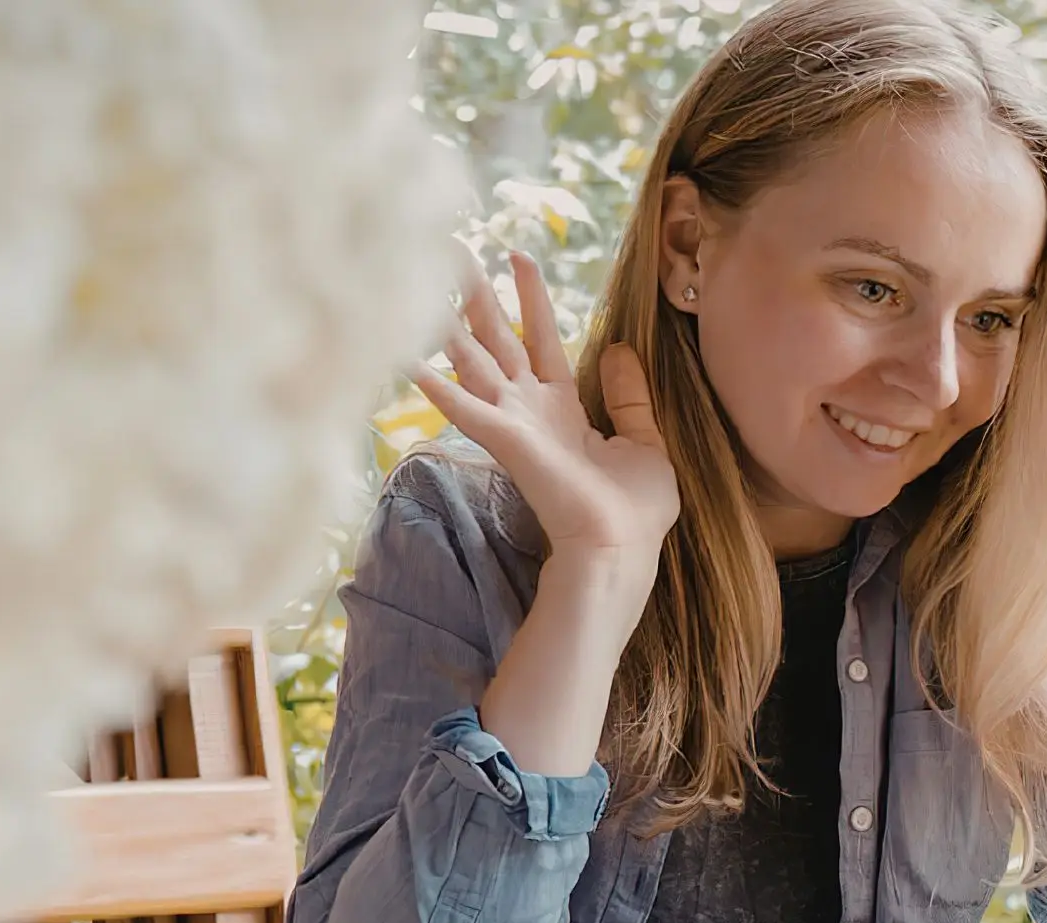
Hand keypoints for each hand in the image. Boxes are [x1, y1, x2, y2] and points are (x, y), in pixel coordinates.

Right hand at [411, 246, 679, 554]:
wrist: (621, 548)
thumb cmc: (635, 509)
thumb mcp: (644, 441)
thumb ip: (629, 396)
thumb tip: (618, 347)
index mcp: (563, 408)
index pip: (542, 339)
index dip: (531, 298)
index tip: (519, 256)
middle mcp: (530, 410)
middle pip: (498, 339)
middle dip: (478, 295)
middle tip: (454, 250)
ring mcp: (513, 422)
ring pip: (473, 359)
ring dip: (447, 320)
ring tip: (423, 280)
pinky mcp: (505, 439)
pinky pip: (461, 404)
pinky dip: (432, 381)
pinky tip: (402, 354)